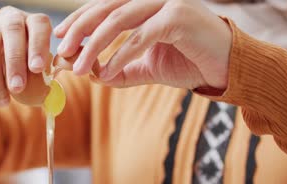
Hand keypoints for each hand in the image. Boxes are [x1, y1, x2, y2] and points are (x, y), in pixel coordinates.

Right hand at [0, 7, 51, 105]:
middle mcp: (11, 18)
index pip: (38, 24)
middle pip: (13, 32)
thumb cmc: (20, 50)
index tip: (38, 69)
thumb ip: (41, 67)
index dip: (39, 45)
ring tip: (5, 100)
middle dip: (16, 62)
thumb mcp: (33, 53)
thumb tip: (48, 93)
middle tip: (19, 87)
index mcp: (32, 21)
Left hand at [54, 0, 231, 89]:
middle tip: (63, 50)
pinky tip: (107, 72)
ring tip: (79, 67)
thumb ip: (120, 69)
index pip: (104, 5)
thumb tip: (93, 75)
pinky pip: (142, 36)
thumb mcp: (146, 66)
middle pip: (106, 7)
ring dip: (95, 44)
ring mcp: (167, 3)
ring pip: (119, 18)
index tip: (61, 37)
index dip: (79, 19)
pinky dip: (121, 55)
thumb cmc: (188, 61)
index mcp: (143, 3)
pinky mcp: (179, 17)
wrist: (225, 68)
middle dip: (80, 29)